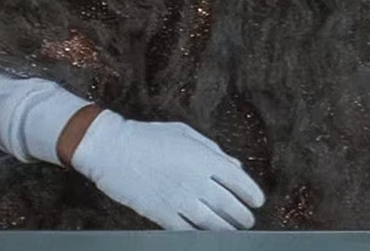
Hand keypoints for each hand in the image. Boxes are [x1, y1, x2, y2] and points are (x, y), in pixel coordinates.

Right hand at [70, 110, 265, 230]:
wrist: (112, 150)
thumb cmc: (148, 137)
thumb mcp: (185, 134)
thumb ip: (214, 150)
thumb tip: (235, 165)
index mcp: (204, 158)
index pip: (239, 180)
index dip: (252, 193)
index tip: (258, 201)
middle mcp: (196, 181)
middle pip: (229, 205)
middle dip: (242, 215)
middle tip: (249, 220)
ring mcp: (179, 200)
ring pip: (212, 222)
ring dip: (227, 228)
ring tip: (234, 231)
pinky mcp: (162, 214)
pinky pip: (188, 230)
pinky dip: (201, 234)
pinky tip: (207, 235)